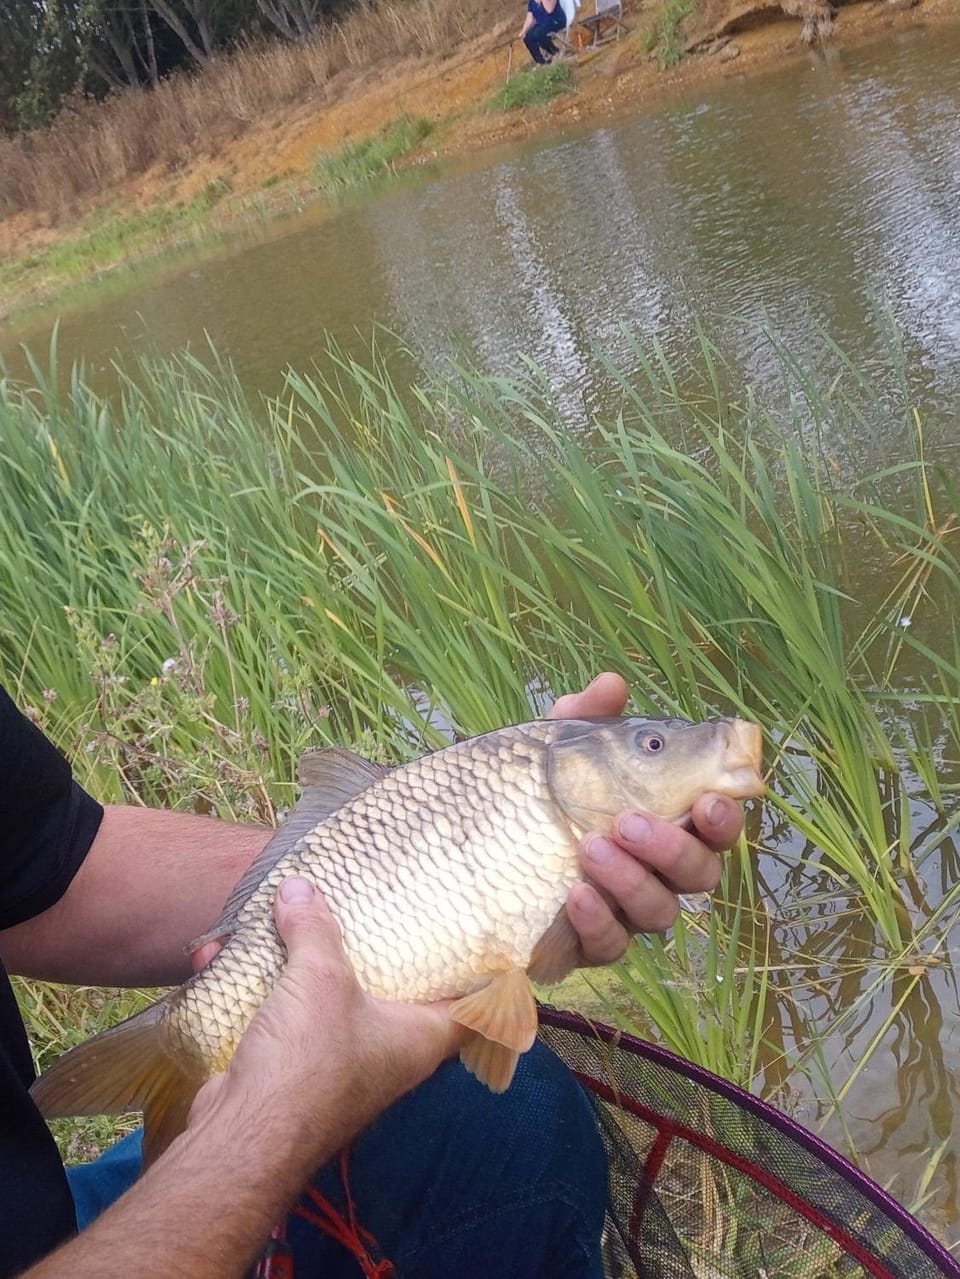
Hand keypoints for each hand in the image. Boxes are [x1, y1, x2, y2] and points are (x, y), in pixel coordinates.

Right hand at [190, 879, 461, 1168]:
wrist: (244, 1137)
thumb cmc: (309, 1059)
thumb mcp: (320, 978)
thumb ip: (315, 928)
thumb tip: (299, 886)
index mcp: (419, 1037)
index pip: (470, 1007)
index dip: (479, 976)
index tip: (473, 937)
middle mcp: (388, 1053)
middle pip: (395, 992)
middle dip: (377, 949)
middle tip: (374, 905)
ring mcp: (339, 1063)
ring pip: (328, 998)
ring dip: (299, 960)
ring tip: (284, 916)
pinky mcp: (292, 1067)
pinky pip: (283, 1013)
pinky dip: (258, 986)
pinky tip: (224, 956)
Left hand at [549, 673, 745, 964]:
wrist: (472, 849)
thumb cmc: (537, 795)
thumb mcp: (555, 751)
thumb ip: (585, 719)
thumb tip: (612, 684)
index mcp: (665, 822)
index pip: (714, 827)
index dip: (724, 819)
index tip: (708, 800)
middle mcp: (656, 872)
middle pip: (699, 874)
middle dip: (673, 849)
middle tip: (630, 822)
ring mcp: (625, 912)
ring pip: (658, 911)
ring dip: (631, 880)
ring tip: (591, 847)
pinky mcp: (588, 944)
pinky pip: (610, 945)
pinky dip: (598, 921)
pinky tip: (576, 894)